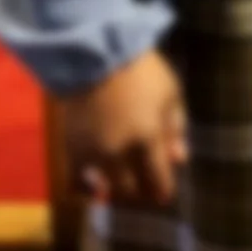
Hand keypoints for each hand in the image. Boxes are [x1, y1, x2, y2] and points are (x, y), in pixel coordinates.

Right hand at [58, 49, 186, 208]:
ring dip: (117, 192)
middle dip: (141, 193)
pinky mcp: (71, 148)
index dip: (163, 190)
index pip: (158, 178)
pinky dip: (87, 188)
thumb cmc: (141, 71)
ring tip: (124, 188)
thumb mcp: (170, 93)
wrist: (95, 55)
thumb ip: (176, 128)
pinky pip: (77, 181)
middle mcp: (119, 153)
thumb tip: (180, 159)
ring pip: (106, 189)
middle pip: (131, 189)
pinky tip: (95, 188)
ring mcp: (92, 153)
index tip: (165, 196)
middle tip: (146, 190)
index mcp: (147, 139)